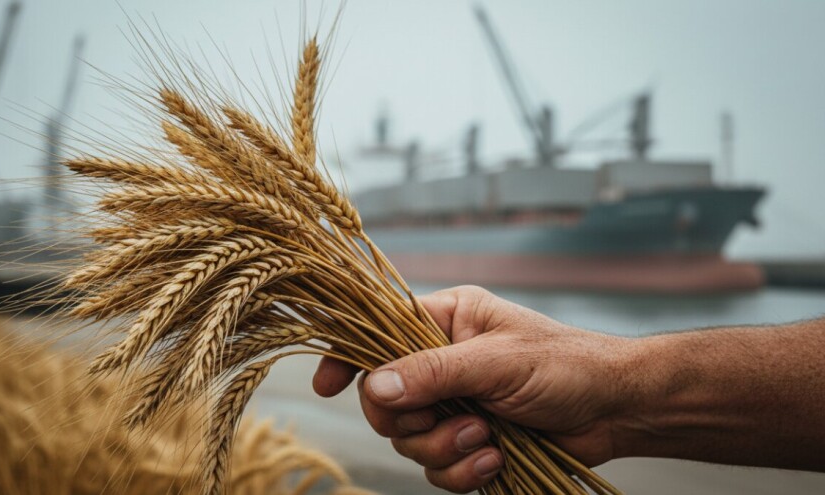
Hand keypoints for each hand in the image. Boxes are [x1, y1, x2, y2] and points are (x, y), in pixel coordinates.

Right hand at [313, 285, 635, 492]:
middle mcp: (441, 361)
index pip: (377, 332)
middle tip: (460, 420)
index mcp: (444, 320)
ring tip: (489, 439)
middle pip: (386, 400)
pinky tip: (497, 459)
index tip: (325, 386)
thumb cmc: (565, 365)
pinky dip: (462, 471)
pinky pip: (436, 468)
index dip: (347, 356)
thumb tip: (374, 385)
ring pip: (409, 440)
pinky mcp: (468, 439)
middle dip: (417, 422)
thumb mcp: (498, 362)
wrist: (614, 409)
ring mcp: (453, 402)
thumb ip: (434, 372)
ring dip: (446, 449)